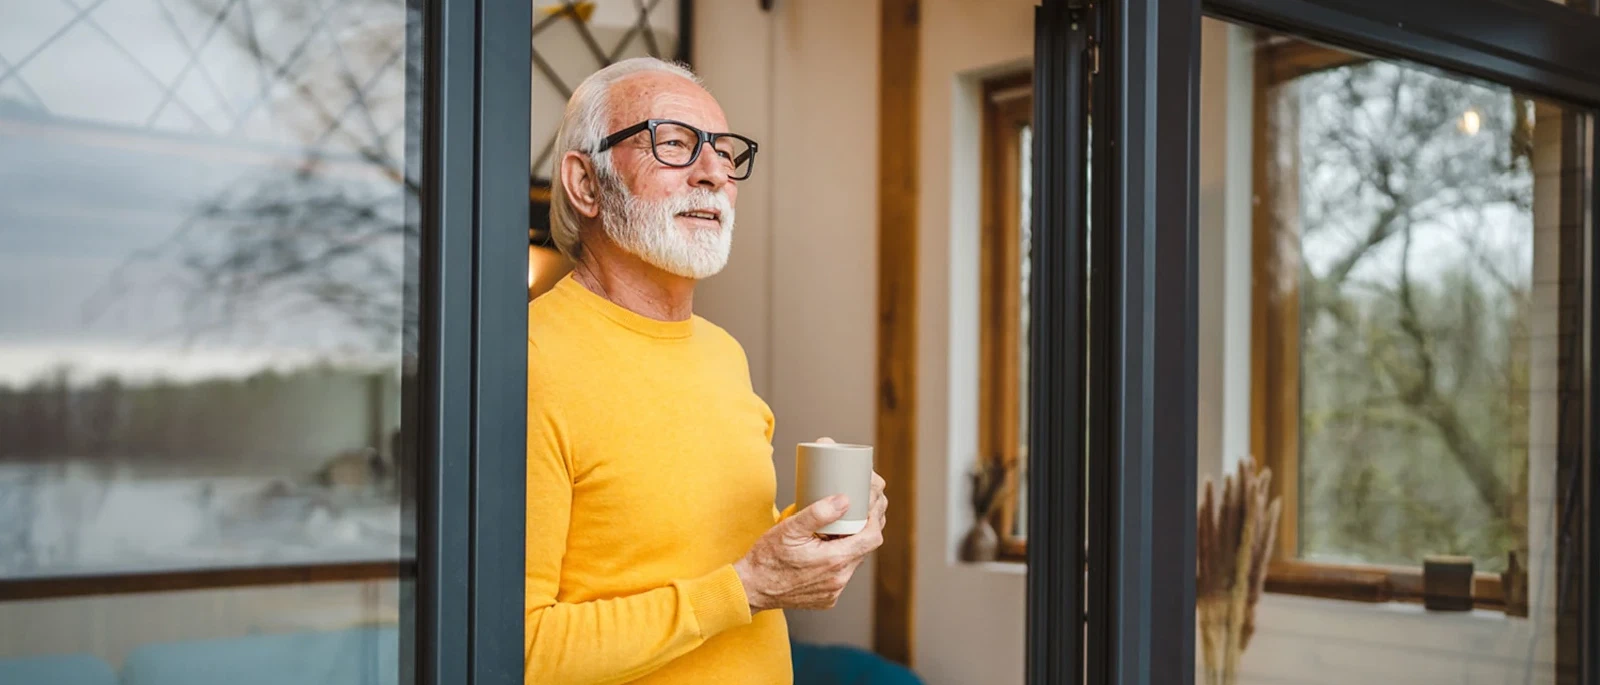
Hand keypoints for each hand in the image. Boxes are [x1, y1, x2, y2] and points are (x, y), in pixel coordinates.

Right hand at [735, 473, 887, 612]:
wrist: (751, 589)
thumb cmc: (767, 558)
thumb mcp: (789, 529)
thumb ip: (818, 513)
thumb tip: (844, 500)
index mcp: (834, 560)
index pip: (872, 537)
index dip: (876, 518)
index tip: (870, 504)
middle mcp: (839, 579)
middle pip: (866, 549)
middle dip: (866, 527)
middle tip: (860, 509)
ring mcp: (834, 591)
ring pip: (854, 562)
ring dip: (851, 544)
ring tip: (841, 527)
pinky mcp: (827, 599)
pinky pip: (842, 575)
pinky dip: (839, 560)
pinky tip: (827, 548)